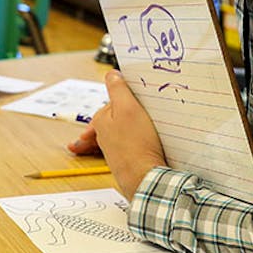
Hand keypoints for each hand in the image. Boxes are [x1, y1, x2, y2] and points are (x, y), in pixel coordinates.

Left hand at [68, 71, 164, 197]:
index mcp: (101, 119)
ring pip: (127, 130)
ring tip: (151, 128)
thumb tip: (111, 74)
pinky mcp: (125, 160)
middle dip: (132, 112)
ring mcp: (114, 149)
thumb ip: (118, 89)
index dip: (131, 96)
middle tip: (149, 112)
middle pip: (120, 115)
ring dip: (138, 128)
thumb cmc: (136, 144)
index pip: (115, 100)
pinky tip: (150, 144)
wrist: (144, 178)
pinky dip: (140, 142)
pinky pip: (133, 144)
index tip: (143, 97)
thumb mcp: (128, 108)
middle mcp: (104, 135)